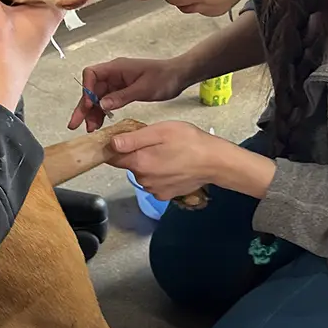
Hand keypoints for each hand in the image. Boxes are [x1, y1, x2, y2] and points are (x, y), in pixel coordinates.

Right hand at [67, 57, 192, 131]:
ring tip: (90, 129)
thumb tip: (101, 105)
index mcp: (117, 68)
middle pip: (92, 89)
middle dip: (83, 106)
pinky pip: (107, 102)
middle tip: (75, 124)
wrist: (178, 76)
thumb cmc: (163, 78)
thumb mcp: (143, 89)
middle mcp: (114, 74)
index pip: (92, 74)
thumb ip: (121, 97)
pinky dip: (103, 112)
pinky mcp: (122, 91)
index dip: (86, 89)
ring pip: (98, 98)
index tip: (88, 105)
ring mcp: (117, 83)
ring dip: (92, 113)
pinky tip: (100, 124)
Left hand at [108, 122, 232, 201]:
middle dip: (136, 153)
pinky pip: (154, 182)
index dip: (114, 147)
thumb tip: (112, 143)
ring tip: (168, 153)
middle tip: (155, 142)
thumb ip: (134, 138)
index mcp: (140, 162)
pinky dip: (159, 174)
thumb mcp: (161, 131)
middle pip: (129, 164)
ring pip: (142, 173)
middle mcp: (143, 180)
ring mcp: (154, 190)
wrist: (215, 162)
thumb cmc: (190, 142)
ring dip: (148, 164)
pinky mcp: (164, 195)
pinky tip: (173, 166)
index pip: (112, 157)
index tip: (123, 138)